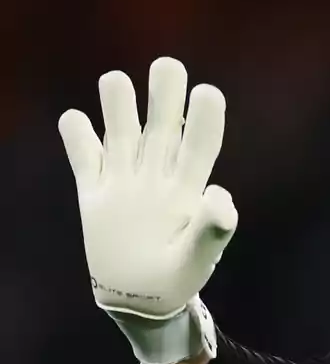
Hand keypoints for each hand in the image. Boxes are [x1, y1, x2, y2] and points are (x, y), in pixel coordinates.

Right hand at [59, 57, 236, 319]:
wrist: (140, 298)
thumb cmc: (178, 276)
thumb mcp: (197, 257)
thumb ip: (211, 230)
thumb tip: (220, 197)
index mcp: (188, 187)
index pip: (201, 146)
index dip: (206, 120)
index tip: (209, 92)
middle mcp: (158, 175)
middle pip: (163, 128)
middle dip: (166, 96)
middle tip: (168, 65)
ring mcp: (126, 181)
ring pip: (123, 134)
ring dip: (119, 107)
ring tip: (115, 80)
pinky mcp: (95, 193)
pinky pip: (85, 160)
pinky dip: (78, 139)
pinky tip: (74, 119)